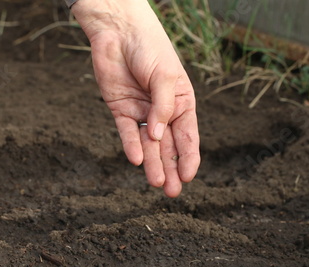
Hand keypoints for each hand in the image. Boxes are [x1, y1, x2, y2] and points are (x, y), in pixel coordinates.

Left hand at [72, 0, 199, 196]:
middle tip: (173, 193)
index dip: (190, 157)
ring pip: (148, 144)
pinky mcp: (120, 109)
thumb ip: (163, 108)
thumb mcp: (165, 77)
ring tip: (157, 184)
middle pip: (168, 146)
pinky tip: (136, 160)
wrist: (119, 32)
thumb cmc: (150, 48)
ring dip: (152, 164)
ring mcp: (141, 111)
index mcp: (181, 102)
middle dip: (171, 169)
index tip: (189, 176)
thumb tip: (158, 137)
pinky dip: (131, 146)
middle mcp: (162, 111)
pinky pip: (127, 132)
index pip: (188, 136)